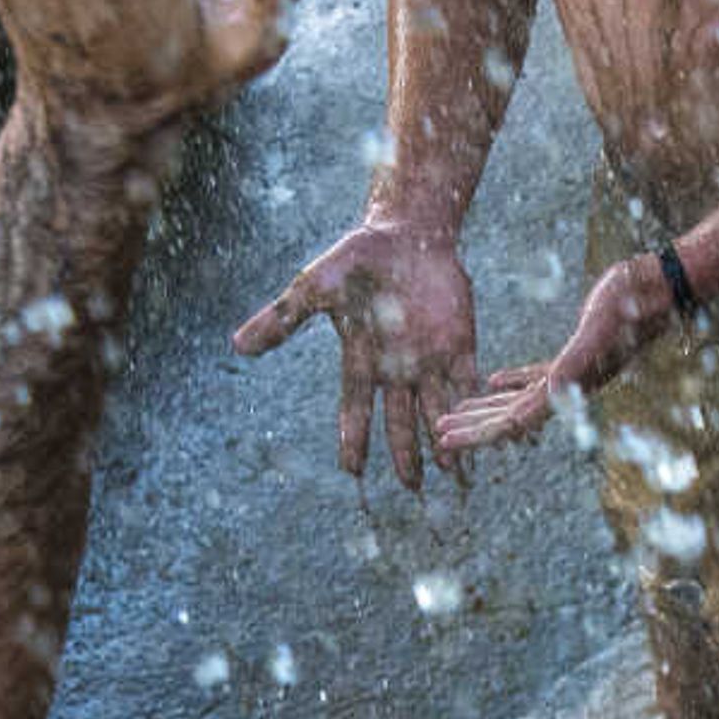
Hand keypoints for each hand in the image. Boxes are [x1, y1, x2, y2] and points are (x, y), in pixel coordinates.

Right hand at [229, 218, 480, 485]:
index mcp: (362, 359)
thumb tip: (236, 344)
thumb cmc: (356, 257)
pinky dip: (473, 405)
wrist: (406, 230)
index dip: (354, 439)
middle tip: (412, 488)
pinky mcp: (460, 342)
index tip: (352, 471)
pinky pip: (467, 381)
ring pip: (437, 409)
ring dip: (445, 440)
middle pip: (401, 421)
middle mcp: (397, 367)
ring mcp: (430, 357)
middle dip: (406, 454)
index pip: (356, 408)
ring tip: (453, 475)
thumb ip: (282, 318)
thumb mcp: (315, 287)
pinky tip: (482, 429)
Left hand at [434, 252, 677, 458]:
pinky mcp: (573, 355)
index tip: (444, 439)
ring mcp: (571, 374)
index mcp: (567, 389)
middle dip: (473, 427)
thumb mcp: (596, 332)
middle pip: (511, 418)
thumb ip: (576, 363)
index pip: (513, 422)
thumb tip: (552, 390)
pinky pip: (535, 377)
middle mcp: (568, 389)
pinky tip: (492, 380)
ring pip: (519, 399)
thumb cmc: (628, 307)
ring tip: (454, 412)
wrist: (659, 288)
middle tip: (437, 433)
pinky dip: (511, 382)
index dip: (478, 433)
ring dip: (486, 408)